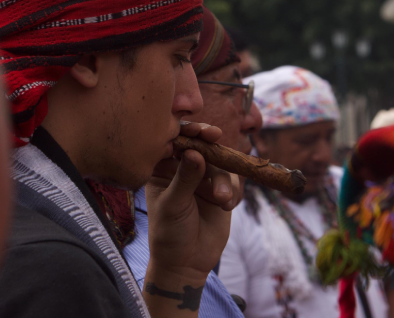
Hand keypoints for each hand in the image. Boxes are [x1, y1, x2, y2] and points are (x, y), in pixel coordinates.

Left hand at [144, 122, 234, 283]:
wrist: (187, 263)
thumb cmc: (169, 233)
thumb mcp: (173, 205)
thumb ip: (184, 178)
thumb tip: (194, 152)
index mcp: (162, 169)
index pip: (173, 143)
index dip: (185, 132)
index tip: (197, 130)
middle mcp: (182, 169)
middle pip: (198, 145)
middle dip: (208, 141)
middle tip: (215, 135)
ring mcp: (202, 179)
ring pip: (218, 163)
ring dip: (223, 179)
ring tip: (222, 199)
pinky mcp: (220, 191)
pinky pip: (232, 180)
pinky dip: (232, 190)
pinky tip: (227, 207)